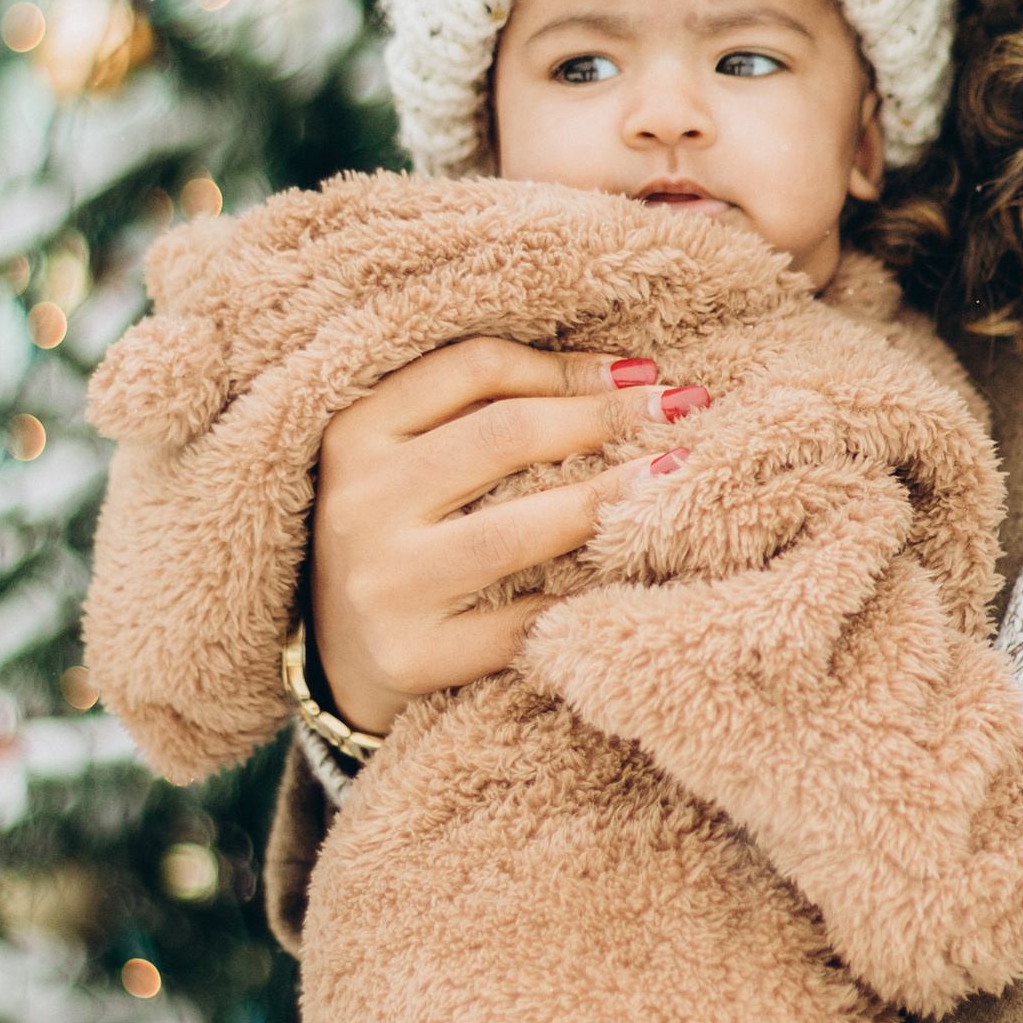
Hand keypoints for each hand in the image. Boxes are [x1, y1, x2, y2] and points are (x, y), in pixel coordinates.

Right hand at [309, 337, 705, 734]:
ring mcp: (383, 583)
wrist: (339, 655)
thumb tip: (631, 376)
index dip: (567, 367)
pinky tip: (631, 575)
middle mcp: (361, 502)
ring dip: (609, 499)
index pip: (473, 370)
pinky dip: (581, 597)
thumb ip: (488, 410)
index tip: (641, 373)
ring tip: (674, 475)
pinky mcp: (412, 654)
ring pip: (516, 530)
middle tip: (683, 409)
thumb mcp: (412, 457)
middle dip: (605, 419)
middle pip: (502, 437)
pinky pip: (522, 621)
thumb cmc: (402, 534)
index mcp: (356, 432)